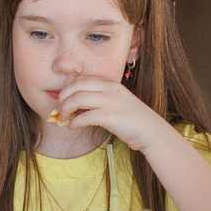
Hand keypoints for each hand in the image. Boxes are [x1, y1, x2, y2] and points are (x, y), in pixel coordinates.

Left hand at [51, 73, 167, 151]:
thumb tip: (77, 107)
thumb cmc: (132, 119)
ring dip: (65, 109)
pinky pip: (84, 117)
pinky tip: (72, 126)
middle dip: (63, 98)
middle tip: (60, 110)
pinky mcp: (110, 117)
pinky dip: (74, 122)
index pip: (81, 80)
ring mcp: (110, 102)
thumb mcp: (116, 102)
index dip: (68, 89)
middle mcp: (109, 89)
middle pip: (75, 87)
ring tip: (64, 119)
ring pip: (77, 99)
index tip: (63, 101)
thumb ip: (100, 100)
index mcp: (110, 84)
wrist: (151, 131)